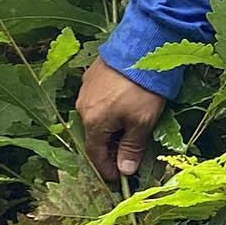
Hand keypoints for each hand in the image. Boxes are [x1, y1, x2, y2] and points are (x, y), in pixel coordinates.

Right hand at [76, 54, 166, 184]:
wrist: (142, 45)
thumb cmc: (143, 88)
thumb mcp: (142, 122)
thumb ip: (131, 148)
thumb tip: (124, 171)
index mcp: (93, 122)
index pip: (95, 154)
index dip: (106, 169)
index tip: (117, 179)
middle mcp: (83, 106)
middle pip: (94, 136)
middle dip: (108, 149)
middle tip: (126, 157)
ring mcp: (86, 89)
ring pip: (95, 117)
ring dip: (109, 129)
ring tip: (127, 133)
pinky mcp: (93, 75)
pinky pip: (97, 101)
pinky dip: (108, 111)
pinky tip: (123, 109)